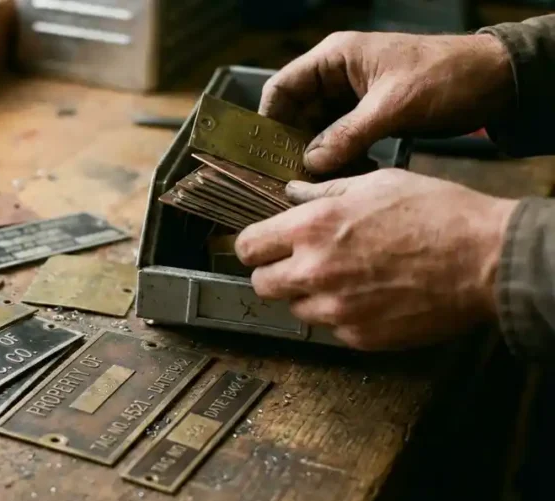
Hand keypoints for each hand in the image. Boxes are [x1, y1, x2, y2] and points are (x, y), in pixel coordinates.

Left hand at [234, 169, 516, 349]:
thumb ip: (324, 192)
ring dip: (310, 297)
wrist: (485, 260)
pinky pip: (332, 330)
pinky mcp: (358, 337)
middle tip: (301, 264)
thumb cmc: (436, 213)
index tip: (265, 247)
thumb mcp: (375, 184)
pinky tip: (371, 297)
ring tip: (346, 279)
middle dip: (276, 273)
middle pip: (261, 285)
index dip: (255, 246)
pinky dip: (343, 317)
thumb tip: (294, 193)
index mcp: (311, 228)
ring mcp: (335, 310)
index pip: (248, 247)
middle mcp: (314, 272)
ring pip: (296, 310)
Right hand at [260, 31, 513, 173]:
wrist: (496, 81)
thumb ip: (348, 134)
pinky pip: (341, 139)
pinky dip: (340, 158)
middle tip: (292, 178)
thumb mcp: (393, 106)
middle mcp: (337, 76)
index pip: (282, 86)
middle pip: (296, 113)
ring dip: (319, 156)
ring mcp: (352, 97)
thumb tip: (310, 163)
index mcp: (335, 58)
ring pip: (317, 130)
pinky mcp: (368, 116)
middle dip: (294, 144)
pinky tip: (346, 176)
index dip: (268, 119)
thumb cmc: (446, 76)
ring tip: (320, 182)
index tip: (264, 154)